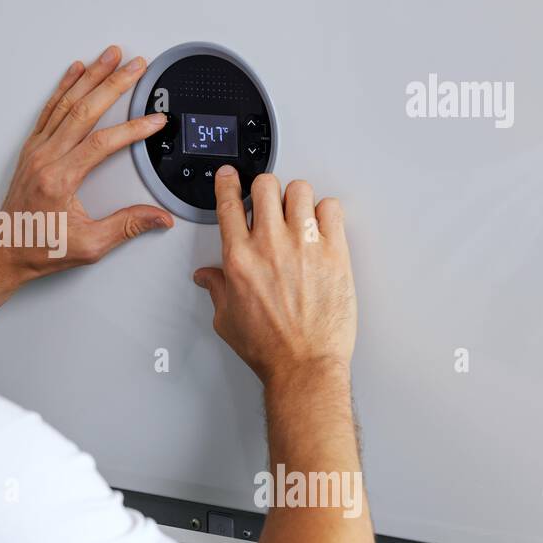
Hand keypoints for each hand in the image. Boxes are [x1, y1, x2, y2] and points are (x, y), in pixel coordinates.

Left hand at [0, 45, 173, 284]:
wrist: (5, 250)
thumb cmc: (40, 247)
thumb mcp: (89, 245)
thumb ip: (126, 226)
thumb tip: (159, 217)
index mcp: (60, 180)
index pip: (101, 144)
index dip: (132, 129)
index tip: (154, 121)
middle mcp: (45, 159)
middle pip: (84, 111)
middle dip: (114, 84)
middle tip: (135, 66)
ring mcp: (36, 150)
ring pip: (66, 104)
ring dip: (91, 76)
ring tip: (110, 55)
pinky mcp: (32, 148)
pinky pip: (49, 109)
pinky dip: (64, 87)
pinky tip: (76, 70)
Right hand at [193, 168, 355, 389]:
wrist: (304, 365)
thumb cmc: (269, 347)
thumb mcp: (227, 319)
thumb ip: (216, 290)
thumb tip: (207, 277)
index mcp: (239, 259)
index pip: (228, 203)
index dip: (228, 183)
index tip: (230, 177)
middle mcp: (270, 246)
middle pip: (266, 185)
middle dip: (264, 189)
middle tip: (269, 201)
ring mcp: (304, 246)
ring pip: (300, 189)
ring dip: (296, 198)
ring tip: (298, 213)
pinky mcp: (334, 253)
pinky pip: (332, 208)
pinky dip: (326, 211)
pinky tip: (321, 226)